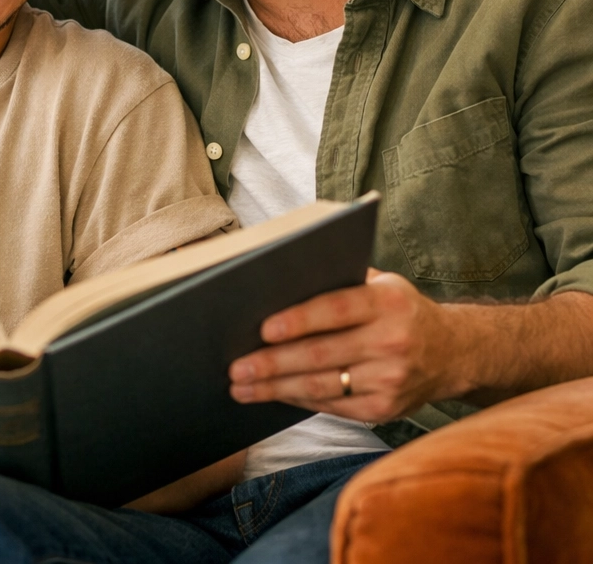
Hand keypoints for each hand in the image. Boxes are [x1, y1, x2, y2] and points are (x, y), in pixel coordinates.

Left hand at [228, 269, 466, 422]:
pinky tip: (273, 396)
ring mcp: (391, 380)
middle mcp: (392, 342)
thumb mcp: (382, 284)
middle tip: (236, 366)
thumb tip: (280, 282)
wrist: (455, 352)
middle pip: (321, 354)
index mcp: (388, 302)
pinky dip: (298, 400)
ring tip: (241, 387)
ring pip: (321, 385)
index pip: (336, 309)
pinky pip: (332, 405)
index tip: (263, 328)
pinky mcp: (385, 409)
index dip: (299, 320)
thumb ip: (340, 281)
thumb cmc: (400, 310)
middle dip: (272, 363)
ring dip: (275, 388)